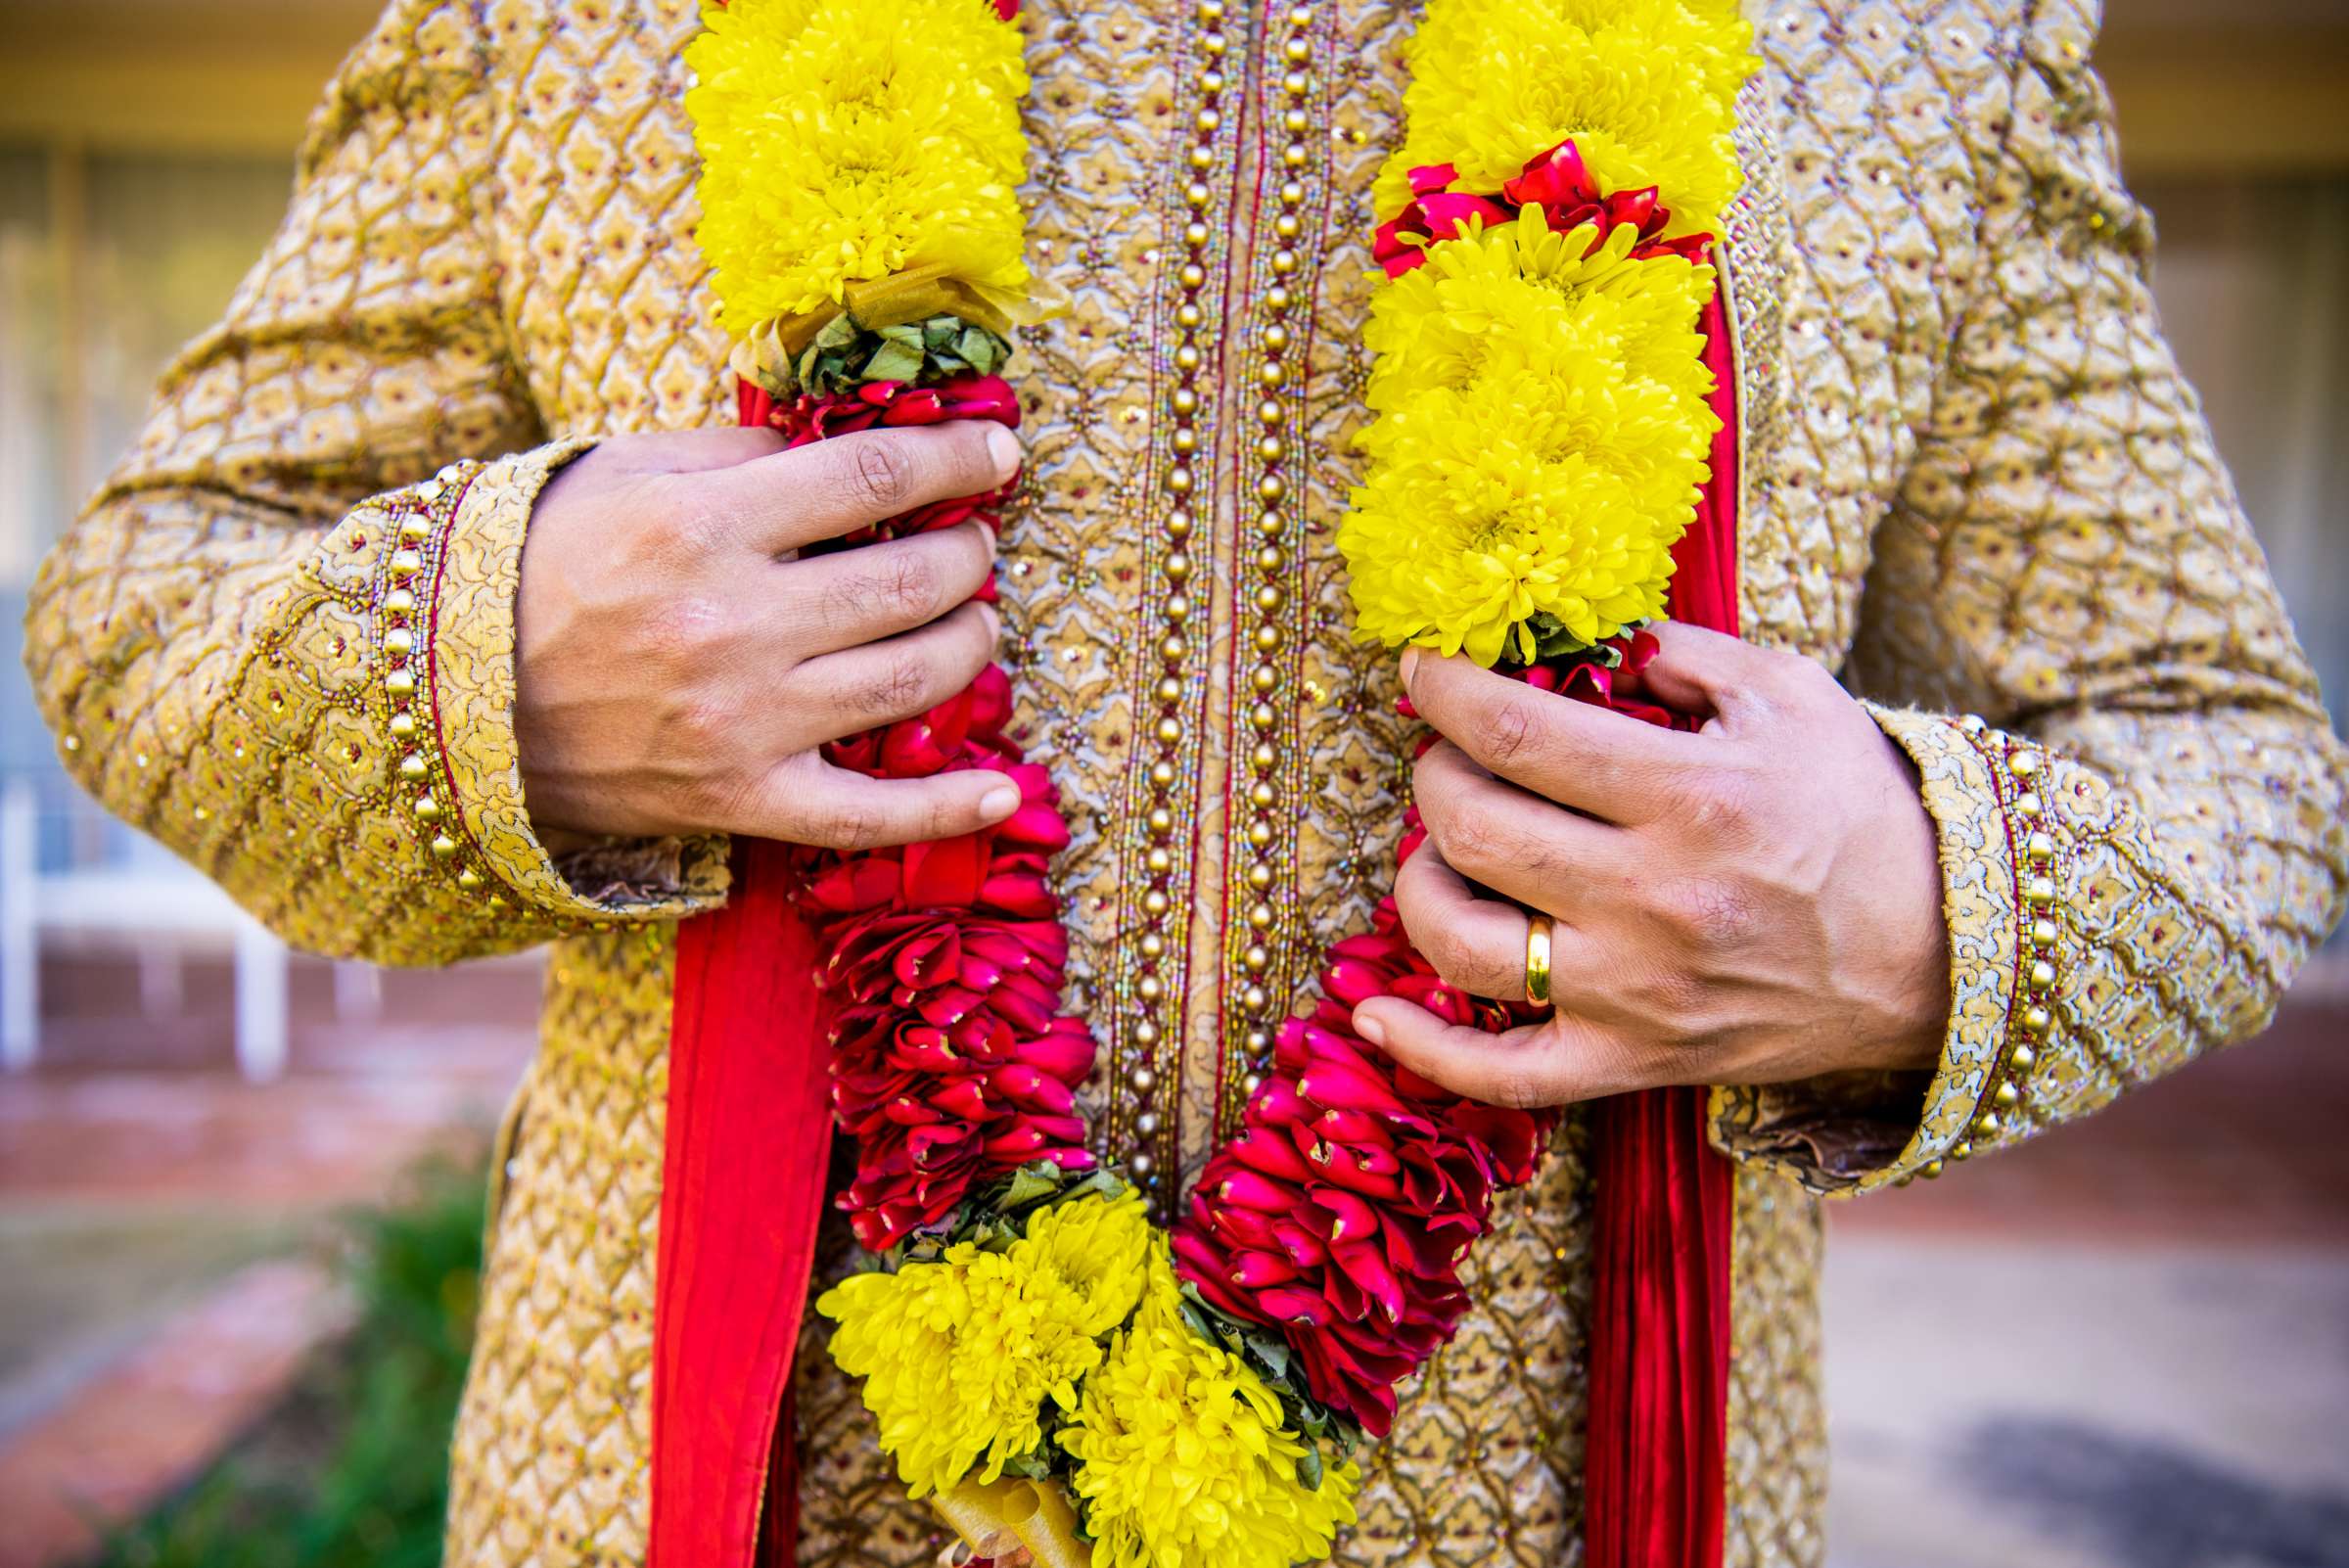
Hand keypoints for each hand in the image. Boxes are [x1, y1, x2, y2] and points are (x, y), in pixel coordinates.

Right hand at [514, 421, 1022, 849]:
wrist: (447, 696)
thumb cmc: (543, 567)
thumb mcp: (626, 474)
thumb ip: (742, 455)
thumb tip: (848, 450)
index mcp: (705, 526)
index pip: (872, 479)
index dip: (954, 457)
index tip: (998, 451)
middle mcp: (734, 624)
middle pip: (909, 582)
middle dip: (968, 554)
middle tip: (975, 542)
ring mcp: (743, 721)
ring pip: (910, 681)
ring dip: (970, 643)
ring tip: (974, 618)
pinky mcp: (740, 800)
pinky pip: (868, 817)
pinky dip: (946, 807)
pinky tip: (1005, 789)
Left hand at [1354, 623, 1948, 1106]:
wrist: (1942, 952)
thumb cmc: (1858, 812)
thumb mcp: (1789, 697)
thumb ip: (1679, 651)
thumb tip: (1584, 638)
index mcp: (1691, 797)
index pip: (1516, 733)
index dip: (1444, 694)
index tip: (1421, 672)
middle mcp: (1654, 900)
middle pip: (1472, 828)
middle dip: (1435, 775)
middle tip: (1449, 755)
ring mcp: (1637, 993)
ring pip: (1461, 943)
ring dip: (1418, 881)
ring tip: (1439, 849)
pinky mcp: (1635, 1062)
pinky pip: (1503, 1076)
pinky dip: (1425, 1051)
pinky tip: (1376, 1014)